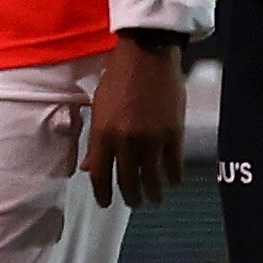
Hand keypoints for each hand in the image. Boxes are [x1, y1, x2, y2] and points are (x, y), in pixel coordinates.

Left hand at [80, 34, 188, 207]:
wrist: (146, 58)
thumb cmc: (117, 80)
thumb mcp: (98, 109)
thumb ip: (94, 140)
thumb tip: (88, 167)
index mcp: (102, 134)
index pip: (99, 173)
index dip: (102, 192)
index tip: (105, 203)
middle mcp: (126, 141)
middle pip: (127, 179)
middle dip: (130, 196)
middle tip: (133, 204)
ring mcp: (152, 139)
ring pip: (152, 177)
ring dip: (153, 192)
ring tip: (154, 200)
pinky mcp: (174, 134)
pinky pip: (174, 165)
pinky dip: (173, 177)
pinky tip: (172, 182)